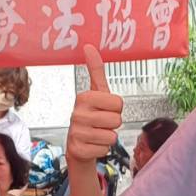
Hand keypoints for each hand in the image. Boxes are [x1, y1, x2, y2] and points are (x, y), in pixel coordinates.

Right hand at [66, 45, 122, 166]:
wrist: (78, 146)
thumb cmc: (91, 117)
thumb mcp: (96, 93)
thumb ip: (96, 70)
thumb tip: (89, 46)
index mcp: (84, 97)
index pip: (119, 103)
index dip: (116, 109)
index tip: (105, 110)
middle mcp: (77, 113)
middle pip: (117, 120)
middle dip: (113, 124)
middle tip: (101, 124)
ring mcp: (76, 132)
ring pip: (112, 136)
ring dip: (108, 137)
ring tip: (96, 134)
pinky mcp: (77, 149)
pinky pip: (104, 149)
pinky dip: (102, 149)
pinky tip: (92, 144)